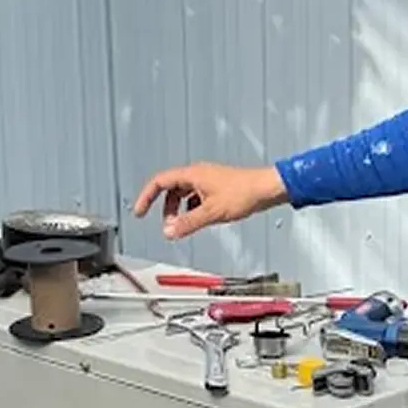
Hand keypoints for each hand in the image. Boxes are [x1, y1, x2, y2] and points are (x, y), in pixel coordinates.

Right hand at [132, 163, 288, 239]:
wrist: (267, 188)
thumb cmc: (244, 193)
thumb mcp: (211, 212)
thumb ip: (188, 224)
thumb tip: (169, 232)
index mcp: (192, 175)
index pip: (159, 182)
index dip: (146, 197)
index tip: (139, 212)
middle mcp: (198, 174)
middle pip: (170, 190)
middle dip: (165, 209)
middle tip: (168, 226)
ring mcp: (207, 180)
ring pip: (183, 195)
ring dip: (179, 211)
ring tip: (183, 226)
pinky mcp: (216, 188)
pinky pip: (196, 198)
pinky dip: (192, 210)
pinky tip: (199, 220)